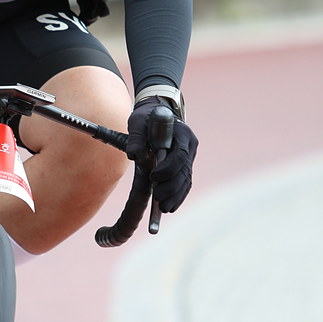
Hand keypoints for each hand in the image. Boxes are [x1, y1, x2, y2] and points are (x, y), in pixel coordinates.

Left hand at [126, 96, 197, 212]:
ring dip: (176, 196)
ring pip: (185, 180)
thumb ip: (136, 137)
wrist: (156, 113)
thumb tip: (133, 155)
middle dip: (171, 187)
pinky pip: (184, 183)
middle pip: (184, 171)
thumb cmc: (146, 116)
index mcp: (182, 133)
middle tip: (157, 199)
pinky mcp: (184, 165)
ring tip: (163, 208)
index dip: (168, 169)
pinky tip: (169, 207)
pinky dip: (177, 195)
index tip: (153, 177)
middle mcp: (189, 146)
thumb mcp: (138, 122)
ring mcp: (188, 156)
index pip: (180, 156)